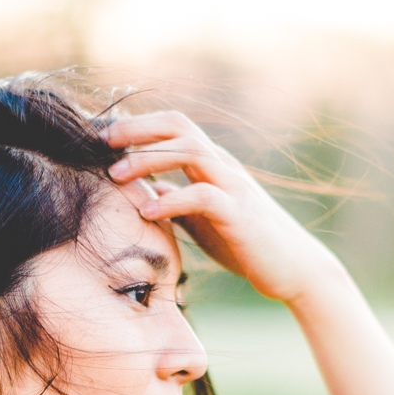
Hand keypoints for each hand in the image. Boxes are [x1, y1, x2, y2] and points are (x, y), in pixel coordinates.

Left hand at [104, 111, 342, 303]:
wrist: (293, 268)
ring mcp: (233, 186)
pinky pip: (202, 195)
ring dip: (148, 159)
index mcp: (211, 164)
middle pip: (179, 125)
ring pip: (190, 151)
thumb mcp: (202, 218)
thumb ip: (177, 199)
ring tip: (116, 175)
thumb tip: (147, 188)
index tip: (100, 138)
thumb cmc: (245, 243)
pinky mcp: (239, 213)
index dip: (136, 125)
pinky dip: (171, 200)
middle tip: (101, 142)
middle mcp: (222, 166)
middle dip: (137, 129)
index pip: (172, 127)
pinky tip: (147, 213)